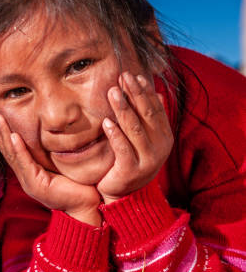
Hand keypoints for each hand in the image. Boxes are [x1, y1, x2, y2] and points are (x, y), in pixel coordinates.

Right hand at [0, 109, 100, 225]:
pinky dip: (18, 149)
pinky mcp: (36, 185)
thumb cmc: (81, 185)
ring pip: (12, 154)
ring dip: (4, 134)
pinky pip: (25, 163)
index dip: (4, 130)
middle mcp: (25, 176)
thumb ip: (55, 150)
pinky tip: (14, 136)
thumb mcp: (64, 163)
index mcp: (30, 171)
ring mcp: (28, 181)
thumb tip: (57, 130)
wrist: (88, 207)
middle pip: (7, 149)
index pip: (13, 147)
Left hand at [97, 72, 172, 203]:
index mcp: (164, 137)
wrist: (124, 196)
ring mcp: (148, 160)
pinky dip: (115, 134)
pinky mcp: (132, 171)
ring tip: (112, 92)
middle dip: (134, 94)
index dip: (144, 91)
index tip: (132, 75)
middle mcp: (160, 147)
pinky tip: (106, 121)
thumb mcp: (141, 140)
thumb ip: (148, 119)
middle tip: (122, 76)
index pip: (155, 108)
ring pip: (134, 129)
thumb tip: (155, 92)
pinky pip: (123, 149)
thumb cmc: (129, 163)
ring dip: (123, 109)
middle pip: (147, 115)